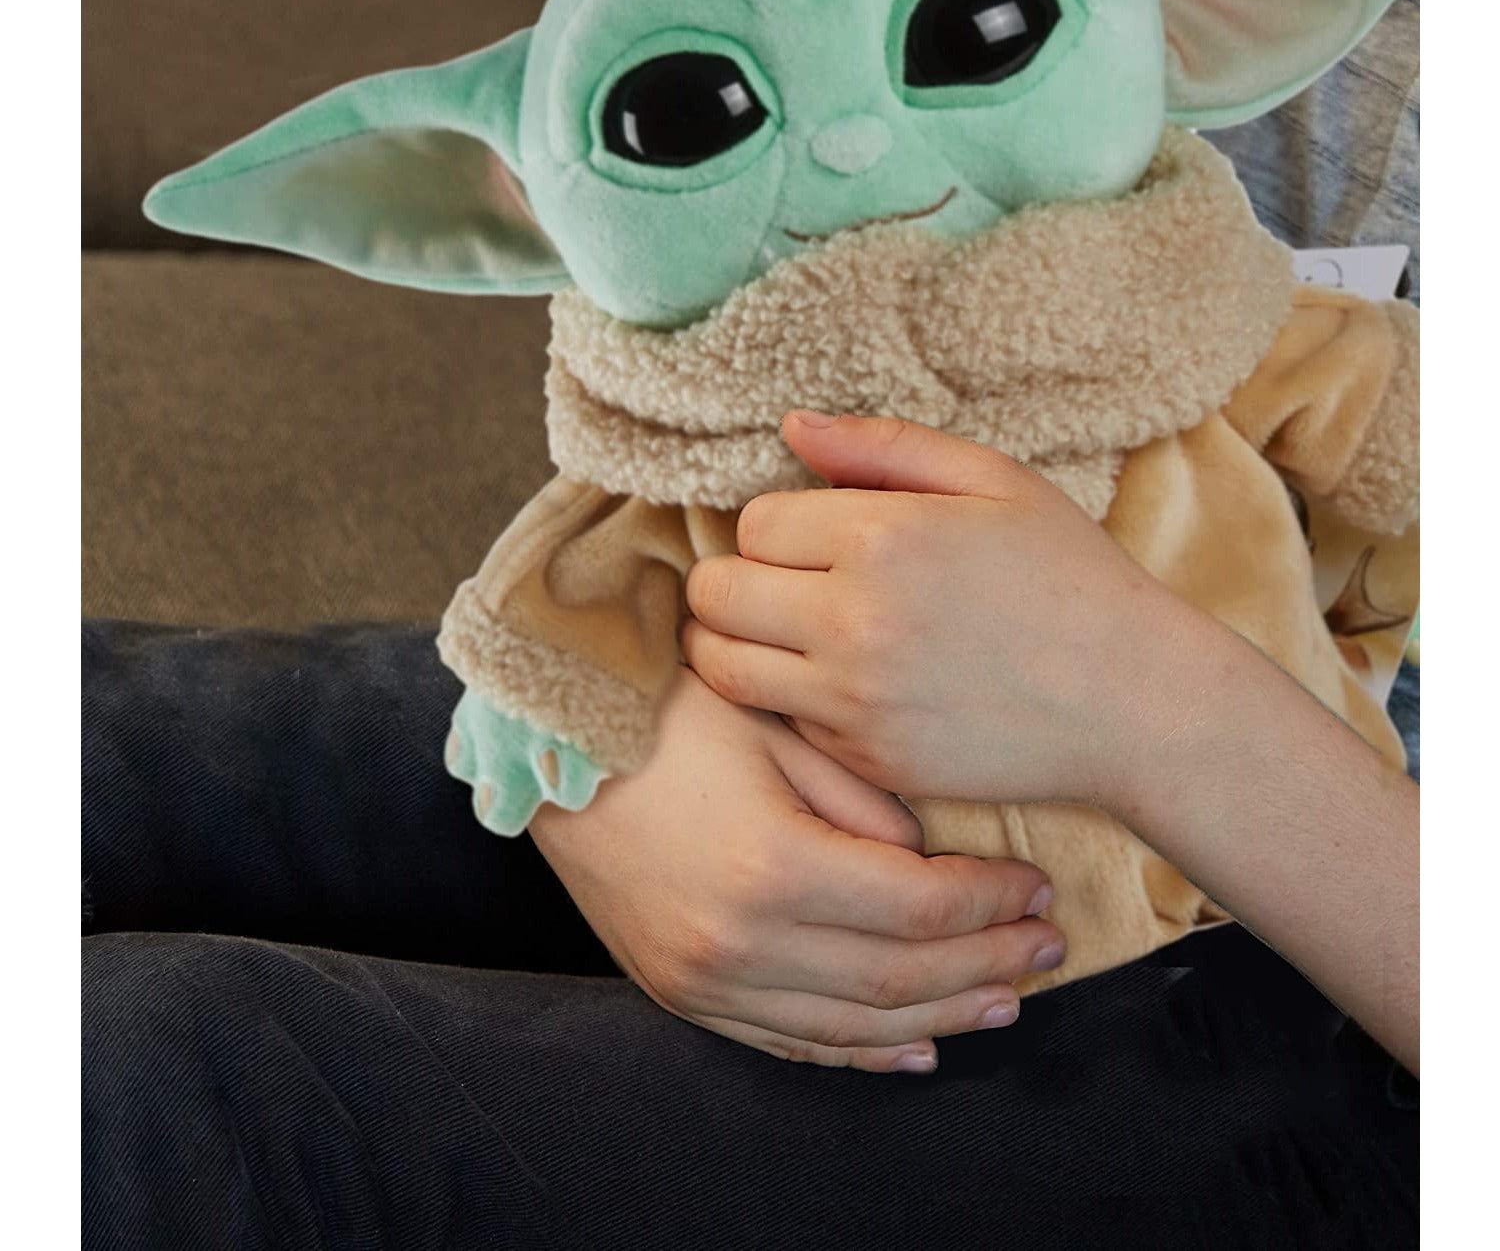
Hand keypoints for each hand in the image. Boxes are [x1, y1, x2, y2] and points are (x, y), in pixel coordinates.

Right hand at [531, 667, 1063, 1072]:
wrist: (550, 749)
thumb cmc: (666, 716)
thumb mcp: (773, 726)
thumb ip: (861, 798)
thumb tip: (924, 856)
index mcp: (773, 867)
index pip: (916, 907)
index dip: (989, 903)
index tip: (1036, 887)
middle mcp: (740, 943)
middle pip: (897, 977)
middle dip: (985, 962)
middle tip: (1046, 946)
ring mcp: (704, 979)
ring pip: (851, 1025)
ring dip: (939, 1015)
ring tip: (1005, 996)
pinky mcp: (679, 990)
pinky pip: (786, 1043)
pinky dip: (857, 1053)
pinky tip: (911, 1046)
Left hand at [681, 410, 1199, 807]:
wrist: (1132, 701)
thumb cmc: (1068, 576)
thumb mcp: (993, 481)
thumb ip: (884, 445)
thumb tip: (793, 427)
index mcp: (881, 538)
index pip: (753, 523)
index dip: (777, 523)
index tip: (813, 533)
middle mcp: (852, 622)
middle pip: (716, 593)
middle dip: (736, 578)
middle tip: (780, 580)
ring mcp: (853, 701)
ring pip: (722, 664)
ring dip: (736, 639)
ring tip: (780, 629)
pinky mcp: (864, 759)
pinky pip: (778, 721)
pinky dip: (788, 698)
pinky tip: (836, 680)